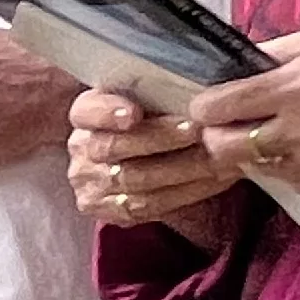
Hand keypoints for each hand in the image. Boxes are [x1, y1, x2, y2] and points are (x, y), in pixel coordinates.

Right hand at [66, 88, 238, 247]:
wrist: (154, 160)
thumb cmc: (161, 119)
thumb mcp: (156, 97)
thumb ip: (165, 92)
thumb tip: (200, 89)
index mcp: (87, 114)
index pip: (87, 111)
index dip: (107, 113)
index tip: (133, 114)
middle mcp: (83, 148)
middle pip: (112, 147)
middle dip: (159, 139)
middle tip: (197, 131)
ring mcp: (90, 183)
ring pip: (132, 179)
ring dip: (181, 168)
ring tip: (217, 155)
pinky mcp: (106, 210)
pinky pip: (146, 206)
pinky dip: (185, 193)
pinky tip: (214, 180)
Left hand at [191, 0, 299, 199]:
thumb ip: (277, 55)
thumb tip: (229, 69)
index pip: (218, 108)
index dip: (205, 106)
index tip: (210, 102)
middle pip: (226, 150)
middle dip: (218, 136)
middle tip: (229, 122)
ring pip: (260, 171)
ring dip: (255, 153)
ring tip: (272, 130)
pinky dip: (292, 168)